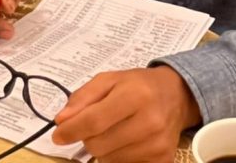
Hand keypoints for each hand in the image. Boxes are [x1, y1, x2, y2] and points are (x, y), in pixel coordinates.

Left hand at [52, 66, 200, 162]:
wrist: (177, 96)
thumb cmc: (139, 85)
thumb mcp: (110, 79)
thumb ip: (82, 97)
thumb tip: (62, 121)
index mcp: (135, 95)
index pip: (93, 121)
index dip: (71, 130)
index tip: (58, 134)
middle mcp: (150, 121)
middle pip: (98, 145)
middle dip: (88, 137)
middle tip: (96, 125)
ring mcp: (157, 144)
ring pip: (108, 159)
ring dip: (104, 148)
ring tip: (116, 130)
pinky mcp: (162, 160)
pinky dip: (118, 157)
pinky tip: (127, 141)